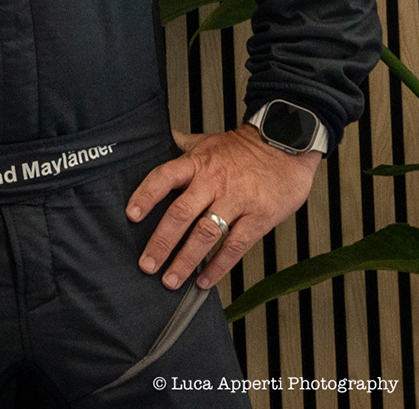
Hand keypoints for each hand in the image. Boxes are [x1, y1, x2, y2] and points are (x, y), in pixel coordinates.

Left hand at [126, 126, 322, 290]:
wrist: (287, 145)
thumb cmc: (244, 147)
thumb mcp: (208, 141)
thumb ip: (183, 146)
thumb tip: (162, 138)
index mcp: (196, 164)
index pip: (163, 178)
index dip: (146, 196)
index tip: (131, 215)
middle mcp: (212, 183)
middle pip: (181, 213)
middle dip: (161, 242)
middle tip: (147, 264)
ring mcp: (236, 201)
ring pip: (206, 234)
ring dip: (186, 260)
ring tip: (171, 280)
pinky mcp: (259, 218)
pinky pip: (235, 246)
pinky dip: (219, 266)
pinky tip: (205, 280)